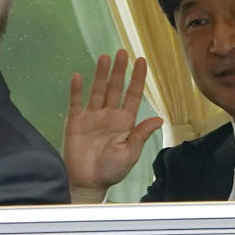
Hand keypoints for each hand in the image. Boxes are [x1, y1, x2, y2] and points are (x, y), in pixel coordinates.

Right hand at [64, 50, 162, 202]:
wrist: (88, 182)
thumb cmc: (111, 170)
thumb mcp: (130, 153)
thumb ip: (141, 134)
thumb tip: (159, 119)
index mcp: (125, 122)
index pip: (132, 95)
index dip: (137, 78)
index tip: (141, 60)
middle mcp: (109, 115)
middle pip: (115, 88)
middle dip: (119, 70)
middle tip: (122, 52)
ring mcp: (92, 117)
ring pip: (97, 91)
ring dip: (100, 74)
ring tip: (104, 57)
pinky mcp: (75, 122)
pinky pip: (76, 103)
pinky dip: (76, 90)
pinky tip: (78, 77)